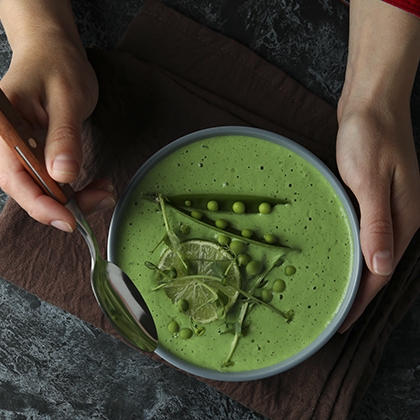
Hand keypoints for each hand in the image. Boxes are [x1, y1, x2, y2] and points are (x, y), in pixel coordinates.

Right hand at [0, 0, 114, 230]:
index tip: (70, 220)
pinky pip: (51, 180)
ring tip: (104, 191)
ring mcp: (19, 150)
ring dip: (73, 199)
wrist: (55, 51)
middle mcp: (5, 143)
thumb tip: (63, 175)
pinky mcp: (35, 153)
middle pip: (28, 189)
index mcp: (3, 127)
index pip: (15, 178)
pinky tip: (95, 185)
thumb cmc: (58, 65)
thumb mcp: (67, 98)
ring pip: (42, 189)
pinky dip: (74, 189)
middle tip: (101, 198)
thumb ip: (64, 137)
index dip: (41, 205)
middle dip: (65, 204)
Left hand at [336, 0, 419, 330]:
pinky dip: (349, 249)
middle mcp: (399, 219)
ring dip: (353, 274)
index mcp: (403, 219)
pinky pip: (362, 233)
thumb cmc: (371, 136)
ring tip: (331, 293)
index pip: (380, 273)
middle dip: (357, 295)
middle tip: (331, 315)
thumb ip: (377, 224)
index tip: (340, 323)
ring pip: (369, 253)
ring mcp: (387, 208)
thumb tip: (380, 267)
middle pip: (376, 268)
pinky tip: (335, 255)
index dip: (361, 302)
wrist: (372, 103)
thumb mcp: (371, 181)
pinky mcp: (373, 197)